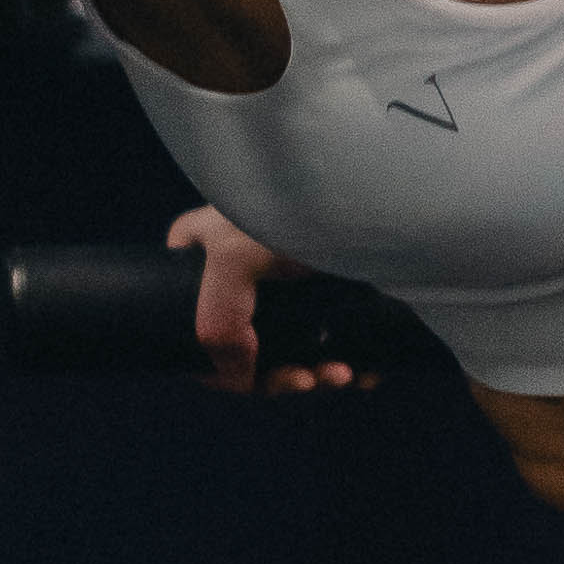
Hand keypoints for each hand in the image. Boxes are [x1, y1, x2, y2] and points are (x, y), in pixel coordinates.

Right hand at [165, 201, 372, 395]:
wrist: (372, 183)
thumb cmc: (295, 203)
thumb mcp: (233, 257)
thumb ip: (218, 324)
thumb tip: (238, 379)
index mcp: (202, 255)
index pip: (192, 322)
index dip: (217, 365)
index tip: (249, 380)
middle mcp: (242, 269)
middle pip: (246, 346)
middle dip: (279, 374)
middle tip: (309, 380)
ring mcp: (287, 280)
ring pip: (292, 347)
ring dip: (315, 373)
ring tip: (343, 374)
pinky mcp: (332, 288)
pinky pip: (331, 338)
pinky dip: (345, 360)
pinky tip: (365, 369)